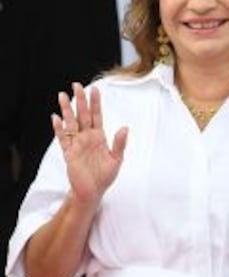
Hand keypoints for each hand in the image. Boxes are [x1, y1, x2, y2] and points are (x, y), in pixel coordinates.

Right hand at [54, 82, 127, 207]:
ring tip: (62, 96)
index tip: (95, 89)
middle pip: (82, 115)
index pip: (97, 116)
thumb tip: (125, 128)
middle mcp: (87, 137)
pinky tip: (56, 118)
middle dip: (80, 101)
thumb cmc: (105, 176)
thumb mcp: (117, 159)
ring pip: (70, 123)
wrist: (93, 191)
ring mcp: (76, 144)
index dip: (96, 103)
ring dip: (67, 110)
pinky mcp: (69, 153)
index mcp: (99, 137)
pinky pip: (63, 139)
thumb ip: (119, 144)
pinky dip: (59, 129)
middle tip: (76, 85)